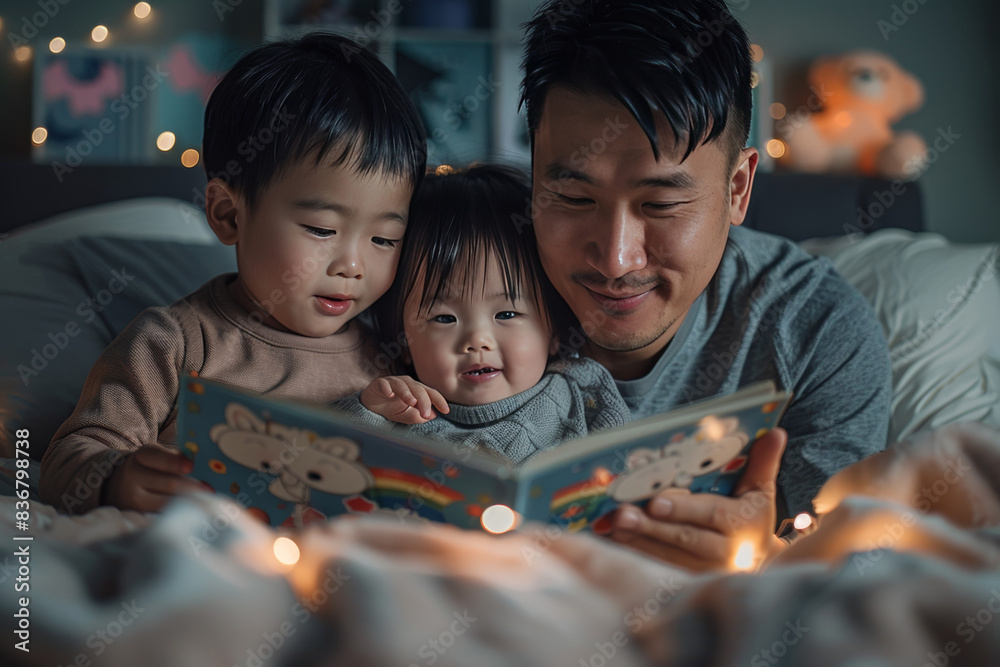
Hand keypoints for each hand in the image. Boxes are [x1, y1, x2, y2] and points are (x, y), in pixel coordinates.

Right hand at [102, 445, 200, 512]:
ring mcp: (134, 498)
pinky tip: (194, 514)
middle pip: (169, 483)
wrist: (120, 486)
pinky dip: (180, 514)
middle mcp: (133, 475)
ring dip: (189, 503)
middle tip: (210, 491)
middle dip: (192, 488)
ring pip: (167, 502)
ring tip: (208, 503)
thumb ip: (177, 459)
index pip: (157, 457)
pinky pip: (162, 515)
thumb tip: (200, 466)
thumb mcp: (159, 457)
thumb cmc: (151, 468)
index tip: (191, 466)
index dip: (175, 462)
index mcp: (143, 456)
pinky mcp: (137, 515)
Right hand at [361, 376, 449, 423]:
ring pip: (402, 385)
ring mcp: (392, 382)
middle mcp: (406, 383)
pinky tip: (389, 395)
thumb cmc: (392, 409)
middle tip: (425, 414)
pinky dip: (386, 388)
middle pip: (418, 389)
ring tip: (411, 402)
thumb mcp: (406, 416)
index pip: (430, 393)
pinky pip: (383, 384)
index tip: (446, 411)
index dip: (439, 400)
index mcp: (416, 390)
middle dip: (424, 401)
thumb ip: (418, 416)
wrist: (371, 406)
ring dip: (407, 393)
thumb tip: (432, 415)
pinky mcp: (378, 384)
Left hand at [607, 427, 787, 571]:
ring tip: (613, 525)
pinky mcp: (690, 581)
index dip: (683, 508)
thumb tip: (776, 432)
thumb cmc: (752, 519)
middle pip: (685, 539)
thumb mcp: (761, 491)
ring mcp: (707, 570)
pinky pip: (661, 568)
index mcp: (743, 525)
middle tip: (622, 515)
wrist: (759, 563)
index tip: (655, 501)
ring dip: (639, 541)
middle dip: (651, 527)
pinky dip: (638, 554)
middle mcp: (726, 552)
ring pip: (669, 556)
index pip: (712, 514)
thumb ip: (763, 463)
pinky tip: (616, 541)